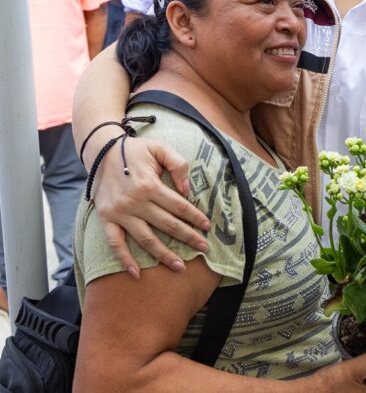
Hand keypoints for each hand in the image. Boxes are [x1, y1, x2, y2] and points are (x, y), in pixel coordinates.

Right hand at [92, 136, 209, 276]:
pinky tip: (137, 274)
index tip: (207, 227)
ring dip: (163, 255)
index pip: (178, 206)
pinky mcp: (106, 219)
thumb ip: (178, 164)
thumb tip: (187, 190)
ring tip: (180, 267)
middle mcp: (134, 202)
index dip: (195, 217)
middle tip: (204, 249)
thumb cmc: (135, 150)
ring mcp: (119, 213)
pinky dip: (124, 260)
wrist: (101, 152)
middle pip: (166, 225)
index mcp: (149, 184)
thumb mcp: (160, 148)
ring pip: (145, 239)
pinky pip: (115, 244)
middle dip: (188, 237)